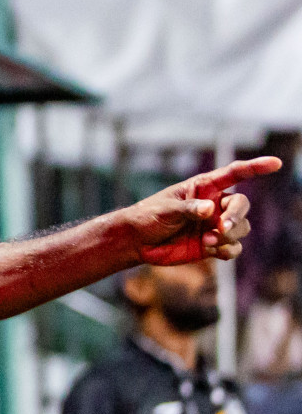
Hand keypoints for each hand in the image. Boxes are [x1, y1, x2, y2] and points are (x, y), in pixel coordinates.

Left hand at [122, 157, 280, 264]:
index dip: (255, 167)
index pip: (234, 174)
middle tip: (223, 226)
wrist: (137, 242)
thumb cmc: (148, 216)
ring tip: (209, 240)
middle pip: (241, 206)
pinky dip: (228, 250)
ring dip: (230, 235)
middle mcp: (214, 205)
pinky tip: (214, 250)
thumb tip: (210, 209)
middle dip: (236, 216)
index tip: (275, 163)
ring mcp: (214, 225)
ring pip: (241, 229)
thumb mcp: (165, 209)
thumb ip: (187, 209)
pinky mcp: (212, 245)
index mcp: (204, 188)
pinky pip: (233, 248)